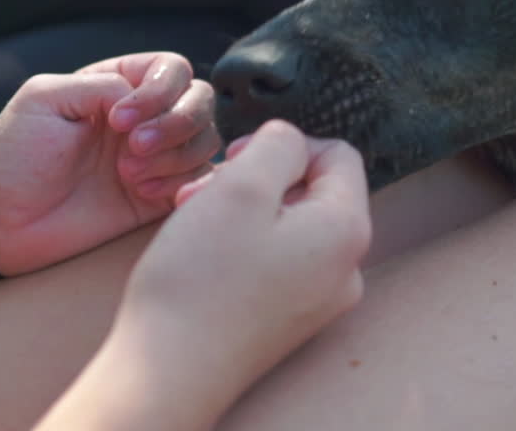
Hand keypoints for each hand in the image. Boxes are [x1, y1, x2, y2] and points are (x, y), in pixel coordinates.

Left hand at [0, 52, 219, 275]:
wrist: (0, 222)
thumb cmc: (14, 156)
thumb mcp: (43, 99)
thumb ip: (99, 85)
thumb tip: (140, 100)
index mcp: (118, 84)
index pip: (172, 70)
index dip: (159, 93)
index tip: (118, 122)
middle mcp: (146, 116)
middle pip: (201, 101)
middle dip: (176, 124)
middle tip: (134, 151)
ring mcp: (157, 157)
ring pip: (207, 140)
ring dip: (176, 158)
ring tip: (129, 180)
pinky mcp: (161, 196)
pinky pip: (204, 182)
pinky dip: (194, 185)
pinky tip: (154, 196)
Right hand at [103, 120, 371, 428]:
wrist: (168, 374)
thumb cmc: (202, 279)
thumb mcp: (241, 186)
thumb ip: (278, 144)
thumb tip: (290, 142)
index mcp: (348, 230)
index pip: (338, 154)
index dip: (284, 144)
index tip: (234, 161)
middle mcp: (347, 269)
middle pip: (312, 190)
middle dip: (257, 179)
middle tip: (205, 190)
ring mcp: (319, 300)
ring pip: (289, 225)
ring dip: (243, 209)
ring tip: (194, 218)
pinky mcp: (288, 321)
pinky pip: (277, 261)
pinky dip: (242, 245)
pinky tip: (203, 252)